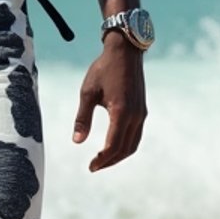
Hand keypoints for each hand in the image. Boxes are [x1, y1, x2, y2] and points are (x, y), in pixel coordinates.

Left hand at [72, 35, 146, 170]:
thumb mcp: (87, 92)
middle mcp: (135, 116)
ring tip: (103, 160)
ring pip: (133, 144)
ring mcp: (141, 113)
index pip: (113, 146)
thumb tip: (77, 142)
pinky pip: (136, 135)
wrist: (125, 51)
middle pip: (125, 149)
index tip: (90, 166)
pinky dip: (125, 145)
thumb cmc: (103, 69)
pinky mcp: (142, 110)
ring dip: (119, 155)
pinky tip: (113, 145)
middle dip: (110, 161)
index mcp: (121, 112)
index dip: (102, 160)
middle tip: (94, 167)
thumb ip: (82, 118)